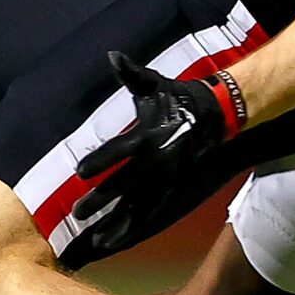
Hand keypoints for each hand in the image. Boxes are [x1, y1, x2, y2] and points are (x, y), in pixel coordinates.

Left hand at [64, 53, 244, 265]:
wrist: (218, 113)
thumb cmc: (179, 97)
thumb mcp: (155, 84)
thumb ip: (132, 74)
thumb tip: (112, 55)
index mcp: (148, 135)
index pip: (120, 150)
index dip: (101, 160)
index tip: (80, 172)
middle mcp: (157, 160)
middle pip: (125, 185)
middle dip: (101, 200)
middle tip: (77, 214)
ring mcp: (166, 177)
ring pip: (138, 205)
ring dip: (117, 222)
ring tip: (96, 240)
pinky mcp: (174, 187)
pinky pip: (152, 212)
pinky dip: (135, 226)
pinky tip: (118, 240)